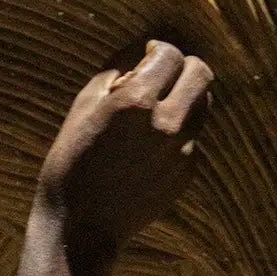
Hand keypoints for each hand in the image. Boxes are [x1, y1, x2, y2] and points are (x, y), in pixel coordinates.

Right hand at [36, 40, 212, 256]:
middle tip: (165, 73)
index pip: (171, 54)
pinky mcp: (188, 171)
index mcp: (137, 103)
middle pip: (201, 74)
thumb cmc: (72, 162)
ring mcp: (182, 150)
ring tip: (159, 108)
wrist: (82, 225)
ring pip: (203, 104)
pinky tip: (151, 145)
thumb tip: (141, 50)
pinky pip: (193, 136)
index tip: (148, 54)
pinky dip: (179, 130)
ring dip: (186, 97)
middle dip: (184, 66)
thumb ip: (117, 71)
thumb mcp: (84, 106)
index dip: (159, 49)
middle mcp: (167, 124)